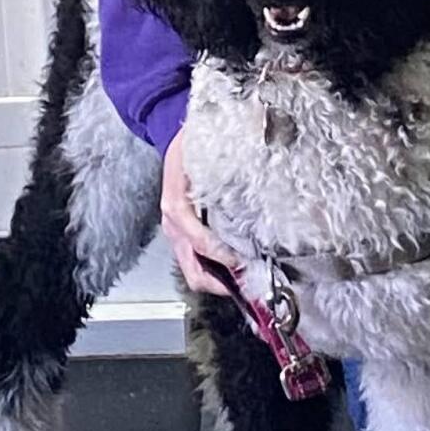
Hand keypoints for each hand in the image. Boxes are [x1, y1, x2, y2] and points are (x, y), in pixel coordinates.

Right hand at [161, 127, 236, 293]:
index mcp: (176, 207)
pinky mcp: (184, 236)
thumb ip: (225, 164)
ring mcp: (177, 234)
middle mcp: (174, 225)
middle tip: (248, 284)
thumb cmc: (190, 148)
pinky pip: (197, 261)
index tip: (243, 262)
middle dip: (220, 283)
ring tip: (248, 278)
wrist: (176, 146)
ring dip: (220, 279)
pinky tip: (238, 264)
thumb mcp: (203, 151)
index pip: (198, 241)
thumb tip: (255, 169)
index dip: (221, 255)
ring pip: (194, 270)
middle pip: (192, 269)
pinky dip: (217, 269)